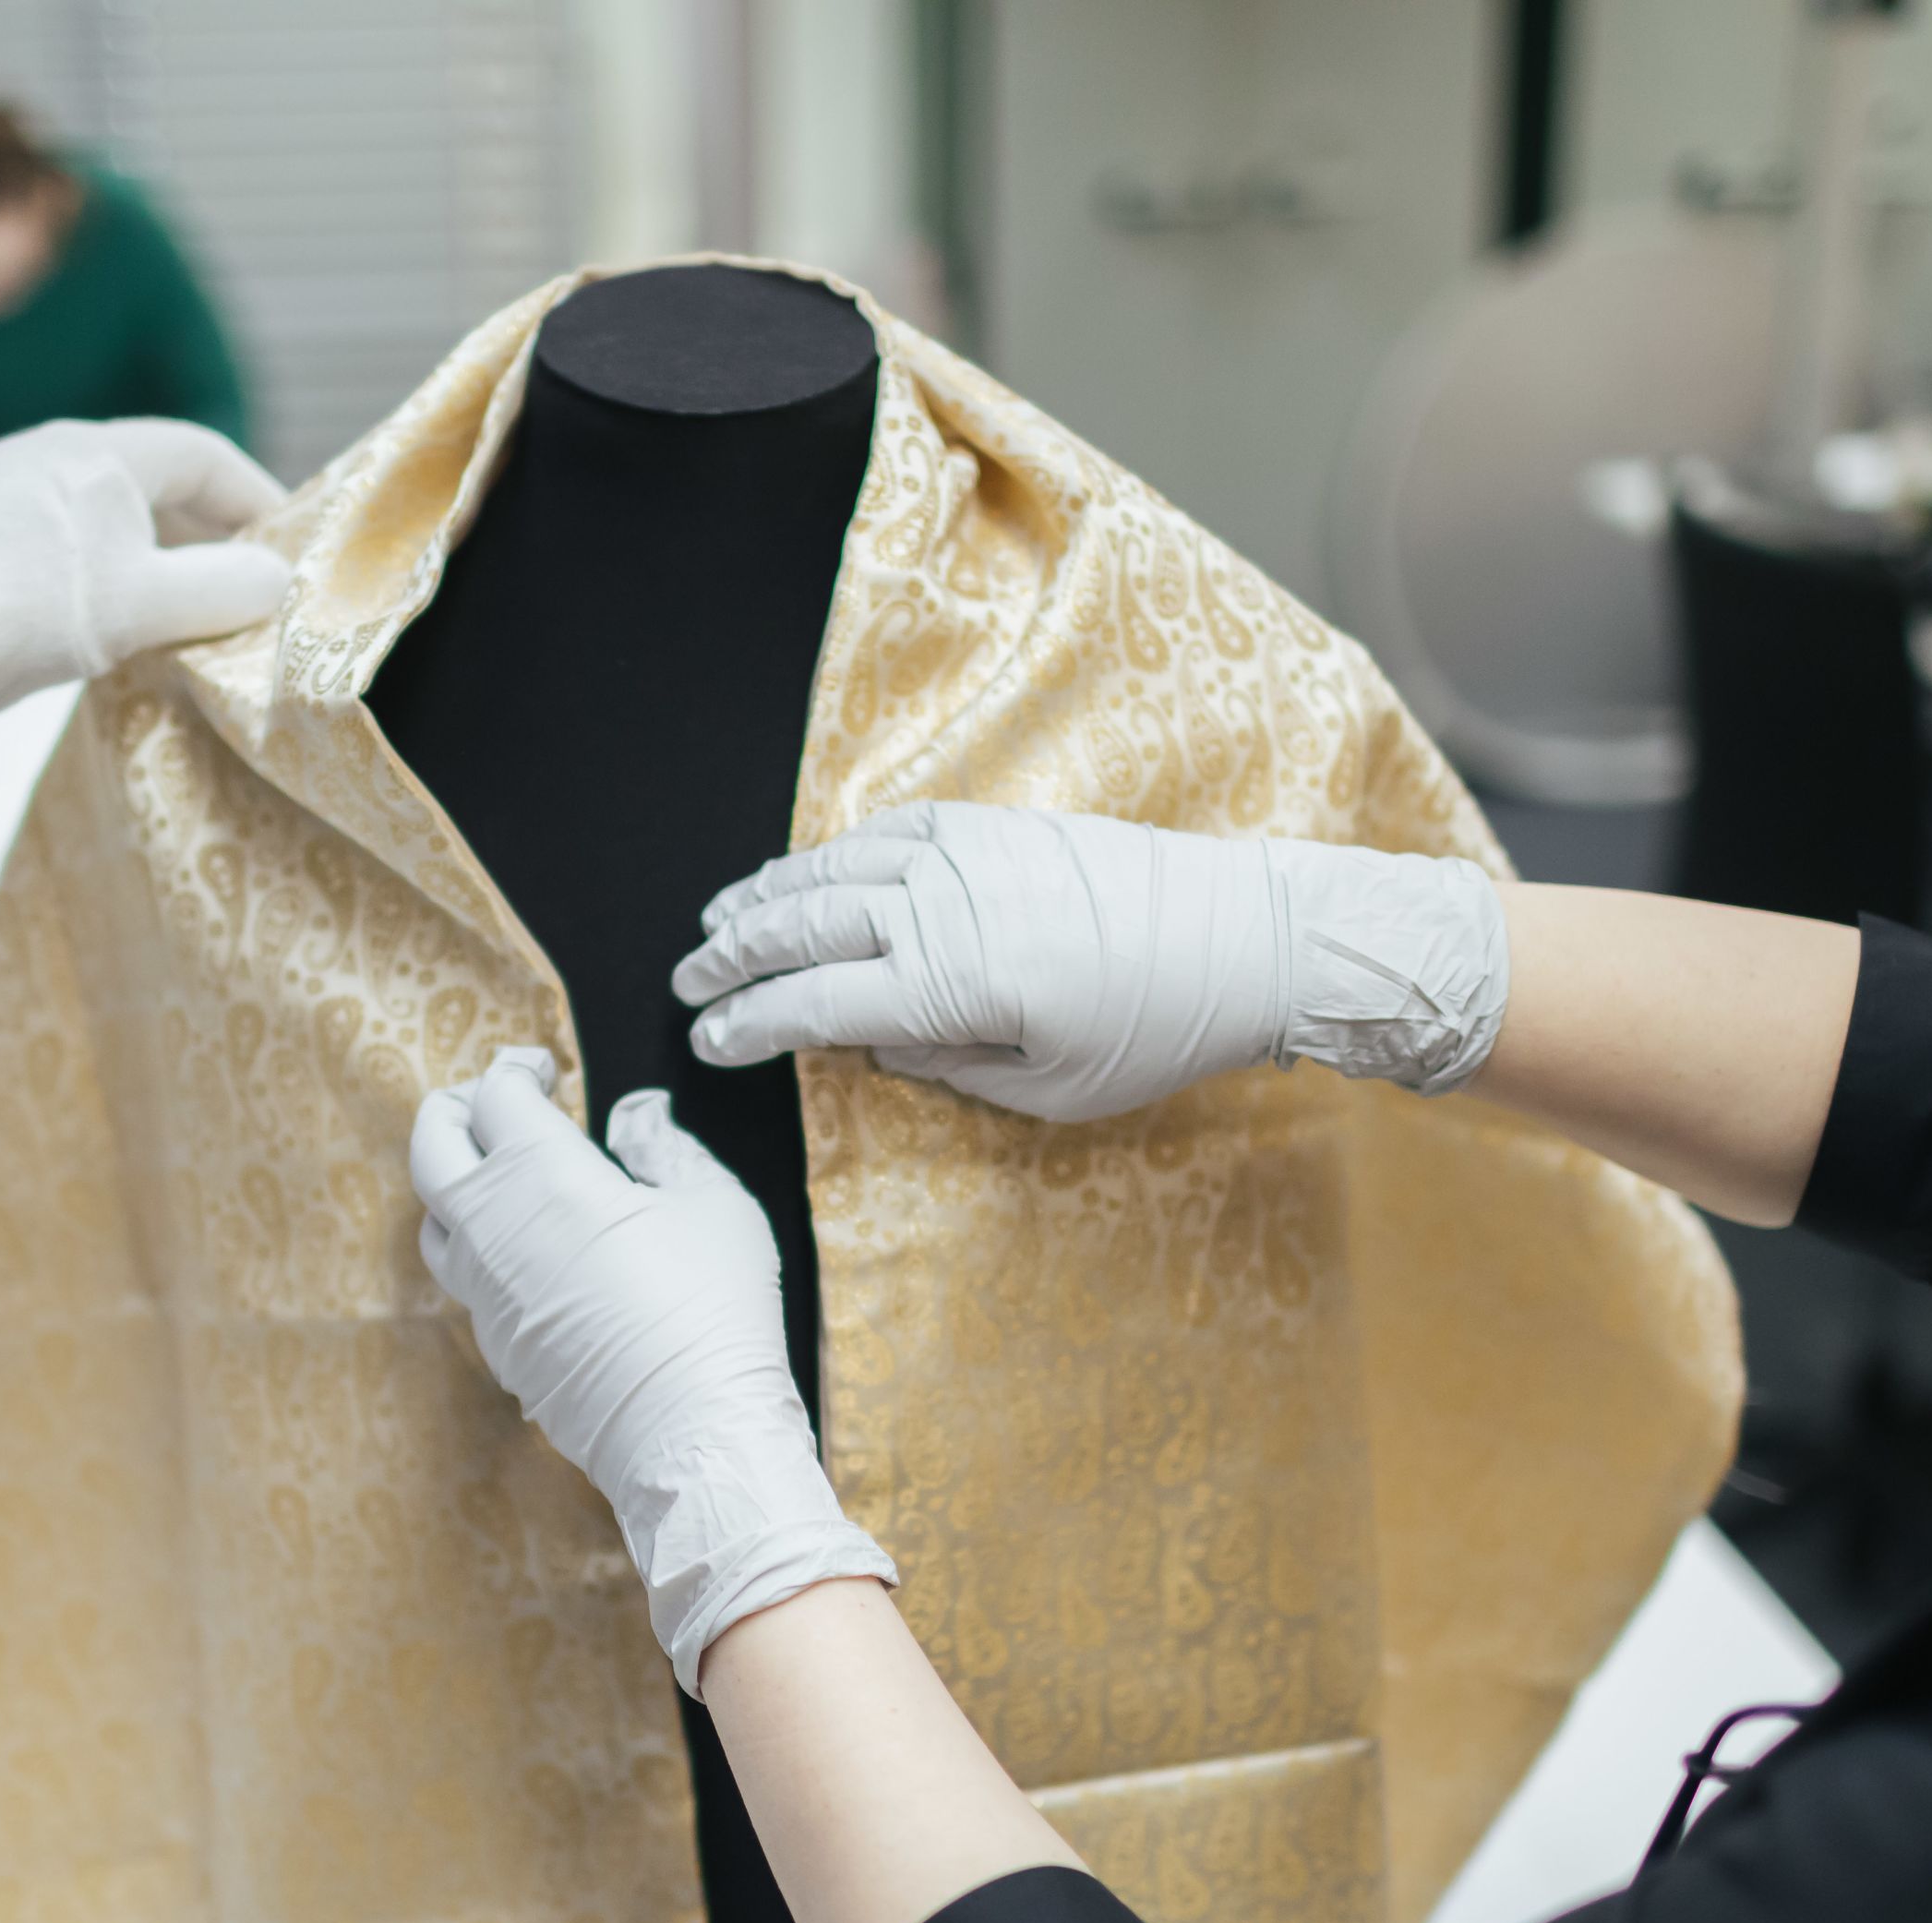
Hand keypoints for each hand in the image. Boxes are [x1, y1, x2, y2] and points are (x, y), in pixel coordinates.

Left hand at [0, 419, 292, 733]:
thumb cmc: (29, 606)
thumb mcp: (143, 604)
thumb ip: (220, 590)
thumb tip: (273, 580)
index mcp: (104, 453)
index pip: (204, 456)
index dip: (256, 498)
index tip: (287, 548)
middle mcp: (56, 454)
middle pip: (155, 481)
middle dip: (207, 533)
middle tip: (242, 586)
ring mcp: (11, 490)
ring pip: (107, 515)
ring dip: (154, 557)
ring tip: (180, 614)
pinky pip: (65, 541)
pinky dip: (105, 573)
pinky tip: (105, 624)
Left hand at [411, 1049, 895, 1693]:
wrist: (694, 1436)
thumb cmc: (715, 1311)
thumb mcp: (714, 1204)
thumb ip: (666, 1146)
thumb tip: (636, 1112)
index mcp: (541, 1174)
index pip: (493, 1095)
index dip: (514, 1069)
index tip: (543, 1069)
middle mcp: (492, 1228)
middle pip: (432, 1144)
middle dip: (457, 1109)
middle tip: (497, 1103)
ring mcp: (483, 1293)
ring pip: (434, 1219)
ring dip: (459, 1183)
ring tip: (507, 1179)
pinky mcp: (495, 1345)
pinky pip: (467, 1281)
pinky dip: (484, 1249)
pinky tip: (534, 1254)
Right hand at [674, 800, 1512, 1122]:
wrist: (1244, 937)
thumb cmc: (1155, 1031)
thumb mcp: (1049, 1089)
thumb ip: (946, 1068)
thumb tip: (872, 1045)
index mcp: (948, 983)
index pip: (813, 1001)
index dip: (748, 1023)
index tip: (707, 1041)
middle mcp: (940, 906)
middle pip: (803, 925)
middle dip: (733, 955)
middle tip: (687, 980)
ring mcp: (964, 854)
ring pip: (834, 869)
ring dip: (767, 895)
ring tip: (721, 921)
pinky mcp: (994, 825)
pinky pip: (888, 831)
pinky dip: (833, 852)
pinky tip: (809, 870)